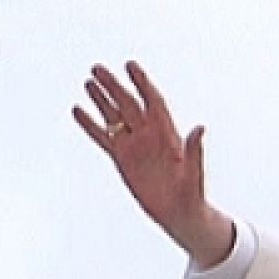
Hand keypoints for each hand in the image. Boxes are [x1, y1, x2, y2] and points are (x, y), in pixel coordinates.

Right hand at [72, 61, 233, 266]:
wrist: (179, 213)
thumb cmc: (191, 193)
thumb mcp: (194, 173)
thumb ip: (194, 150)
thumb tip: (200, 129)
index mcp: (167, 133)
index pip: (153, 101)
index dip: (142, 83)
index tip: (130, 66)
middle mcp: (149, 135)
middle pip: (129, 104)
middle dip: (114, 86)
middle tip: (97, 68)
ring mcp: (134, 145)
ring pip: (115, 117)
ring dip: (102, 100)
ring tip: (88, 82)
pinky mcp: (121, 158)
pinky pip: (103, 138)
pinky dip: (90, 125)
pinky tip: (78, 110)